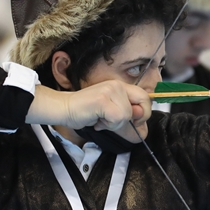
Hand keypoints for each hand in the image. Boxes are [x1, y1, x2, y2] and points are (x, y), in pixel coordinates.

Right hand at [28, 81, 151, 140]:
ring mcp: (110, 90)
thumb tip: (141, 115)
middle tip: (116, 121)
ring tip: (100, 119)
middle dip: (135, 117)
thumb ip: (128, 112)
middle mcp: (117, 85)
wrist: (64, 109)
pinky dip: (108, 125)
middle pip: (144, 102)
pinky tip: (97, 121)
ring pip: (128, 114)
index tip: (133, 120)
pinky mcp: (103, 99)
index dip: (144, 111)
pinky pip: (118, 118)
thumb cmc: (86, 112)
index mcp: (121, 86)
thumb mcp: (111, 112)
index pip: (146, 96)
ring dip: (114, 124)